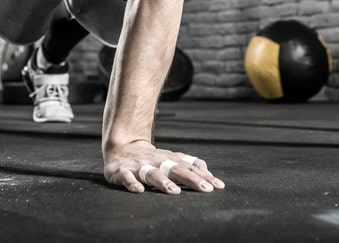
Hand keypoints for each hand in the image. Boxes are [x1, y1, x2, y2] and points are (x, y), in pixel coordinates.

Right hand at [104, 140, 225, 194]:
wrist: (121, 147)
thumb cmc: (149, 158)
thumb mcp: (169, 158)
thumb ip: (188, 163)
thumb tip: (205, 169)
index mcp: (169, 159)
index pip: (190, 168)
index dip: (204, 177)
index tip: (218, 186)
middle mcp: (157, 161)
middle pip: (176, 169)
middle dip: (191, 178)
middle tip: (205, 188)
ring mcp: (140, 166)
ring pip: (153, 173)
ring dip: (163, 182)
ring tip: (174, 191)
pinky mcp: (122, 171)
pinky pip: (127, 177)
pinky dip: (133, 183)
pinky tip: (139, 190)